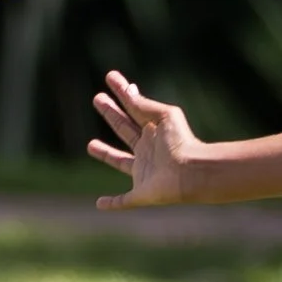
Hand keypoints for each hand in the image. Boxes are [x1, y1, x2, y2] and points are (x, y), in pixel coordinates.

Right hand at [86, 71, 197, 208]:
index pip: (134, 108)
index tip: (111, 77)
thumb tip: (129, 89)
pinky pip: (124, 201)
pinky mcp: (142, 194)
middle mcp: (148, 151)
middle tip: (97, 99)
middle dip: (111, 115)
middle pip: (125, 130)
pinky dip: (112, 204)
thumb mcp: (164, 116)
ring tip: (90, 144)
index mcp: (155, 131)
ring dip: (106, 154)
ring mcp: (144, 173)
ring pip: (120, 162)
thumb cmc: (181, 143)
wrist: (191, 173)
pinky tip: (100, 204)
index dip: (121, 93)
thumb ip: (144, 105)